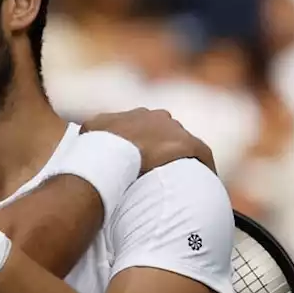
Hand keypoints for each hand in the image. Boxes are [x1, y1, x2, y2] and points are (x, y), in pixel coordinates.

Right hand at [82, 108, 215, 174]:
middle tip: (158, 170)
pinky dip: (204, 163)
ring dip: (181, 157)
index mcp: (138, 115)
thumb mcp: (90, 131)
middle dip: (163, 148)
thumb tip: (89, 132)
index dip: (145, 142)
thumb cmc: (98, 146)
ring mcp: (173, 130)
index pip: (147, 127)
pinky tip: (205, 177)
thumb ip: (93, 129)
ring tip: (179, 177)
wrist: (112, 154)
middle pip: (166, 133)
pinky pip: (201, 152)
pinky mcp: (187, 144)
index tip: (142, 158)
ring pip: (182, 142)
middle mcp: (158, 117)